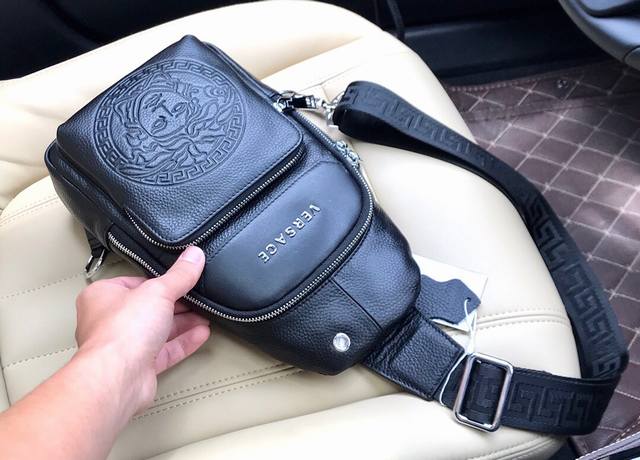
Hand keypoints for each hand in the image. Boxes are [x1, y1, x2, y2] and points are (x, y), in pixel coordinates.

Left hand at [75, 246, 209, 414]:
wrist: (117, 377)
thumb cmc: (123, 329)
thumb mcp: (159, 291)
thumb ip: (180, 275)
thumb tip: (195, 254)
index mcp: (103, 295)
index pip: (136, 282)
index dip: (161, 281)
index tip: (183, 278)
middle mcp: (110, 321)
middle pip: (149, 308)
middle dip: (177, 305)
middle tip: (199, 298)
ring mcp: (124, 345)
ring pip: (158, 330)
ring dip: (183, 323)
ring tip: (206, 316)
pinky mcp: (138, 366)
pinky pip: (164, 351)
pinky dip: (183, 342)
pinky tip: (202, 334)